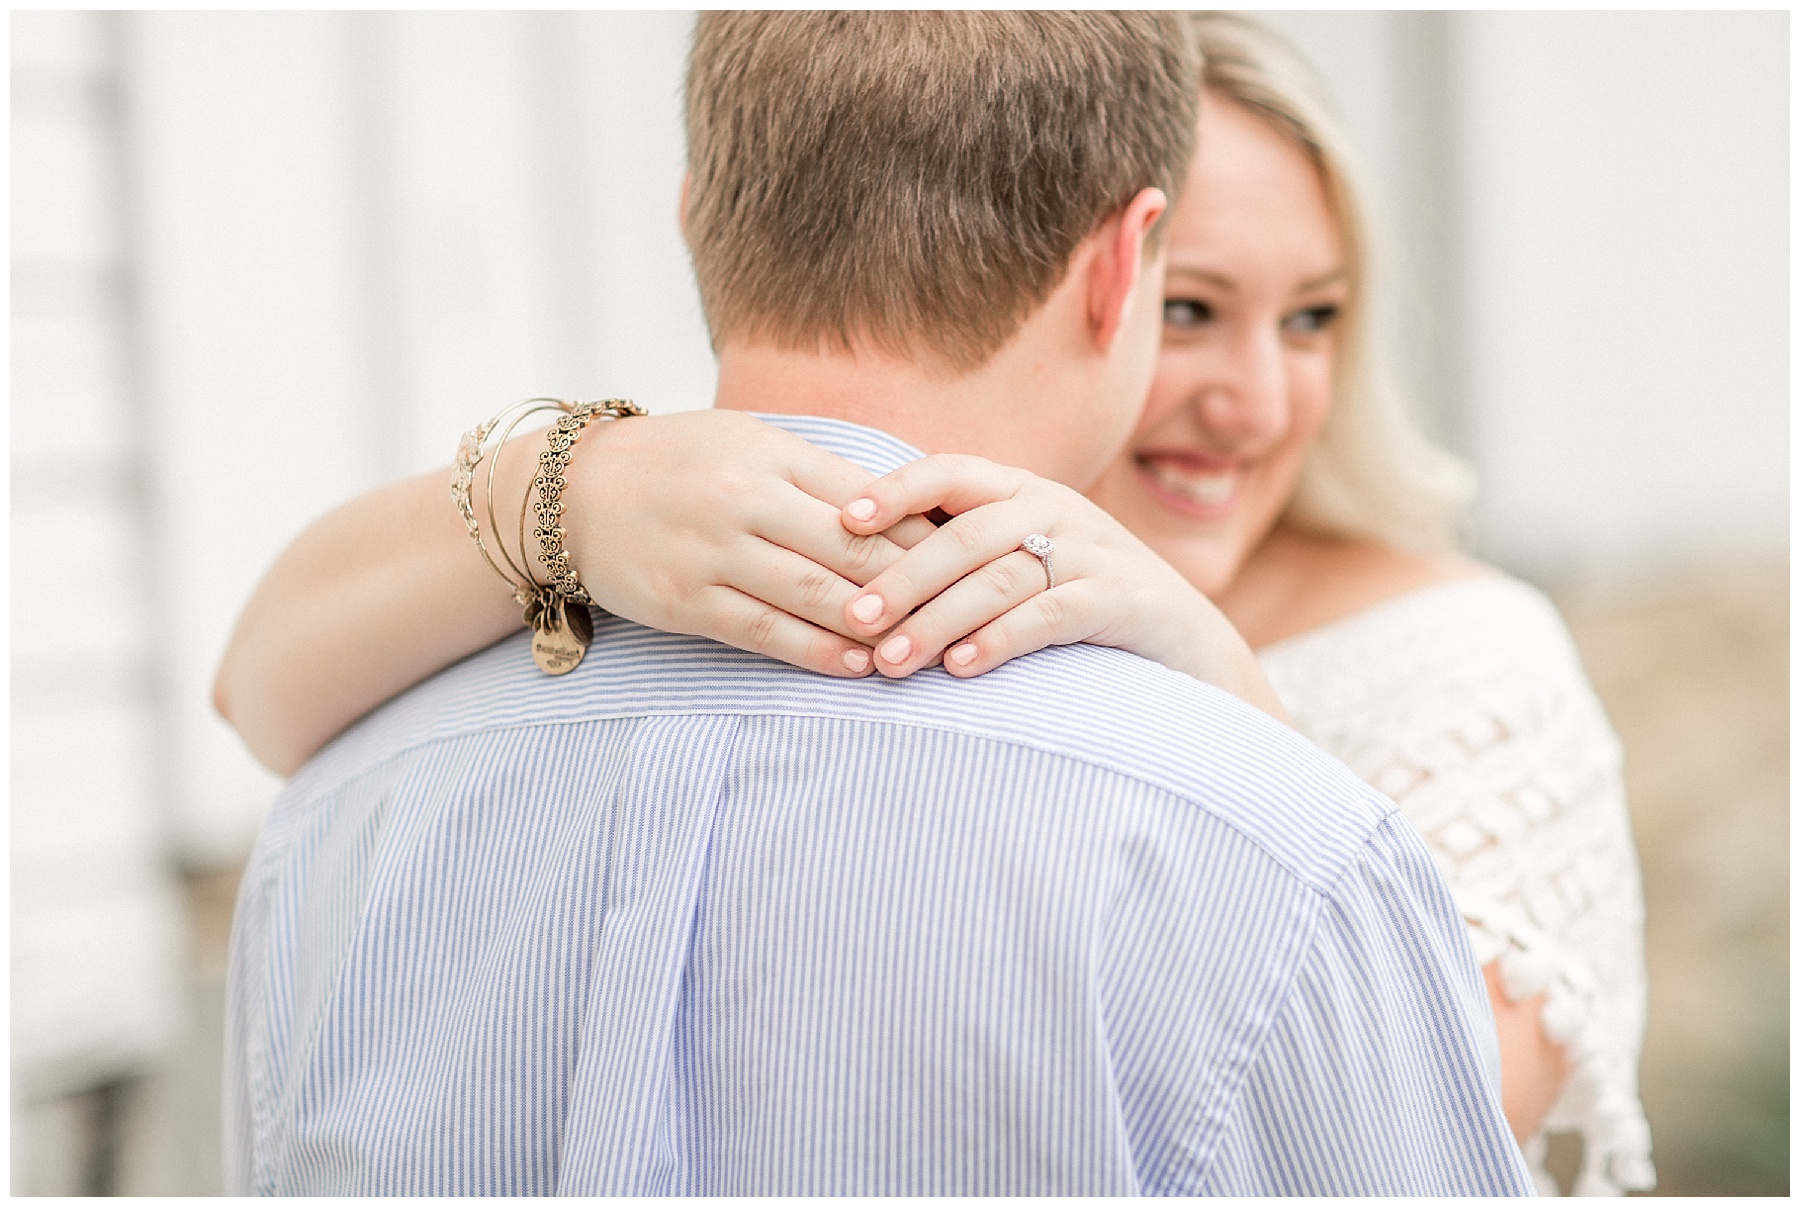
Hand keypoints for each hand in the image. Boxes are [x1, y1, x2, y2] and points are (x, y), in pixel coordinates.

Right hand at [555, 410, 934, 675]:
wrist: (571, 492)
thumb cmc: (678, 464)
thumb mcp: (747, 445)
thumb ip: (817, 477)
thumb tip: (907, 510)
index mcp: (768, 453)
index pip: (865, 498)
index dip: (922, 534)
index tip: (967, 560)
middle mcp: (743, 498)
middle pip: (849, 548)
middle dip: (913, 585)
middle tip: (964, 612)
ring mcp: (711, 552)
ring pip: (814, 594)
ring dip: (875, 626)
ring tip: (922, 646)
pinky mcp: (685, 601)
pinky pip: (764, 632)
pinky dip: (817, 652)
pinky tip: (857, 665)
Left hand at [836, 454, 1287, 719]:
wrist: (1186, 643)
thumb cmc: (1081, 603)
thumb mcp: (1023, 560)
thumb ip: (962, 551)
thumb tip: (859, 566)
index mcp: (1024, 491)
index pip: (951, 471)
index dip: (896, 489)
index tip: (843, 521)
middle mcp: (1058, 511)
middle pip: (967, 534)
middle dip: (904, 577)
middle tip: (854, 619)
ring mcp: (1095, 552)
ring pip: (1002, 577)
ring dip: (939, 620)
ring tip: (891, 661)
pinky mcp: (1123, 600)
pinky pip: (1052, 615)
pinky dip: (1002, 639)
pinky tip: (962, 667)